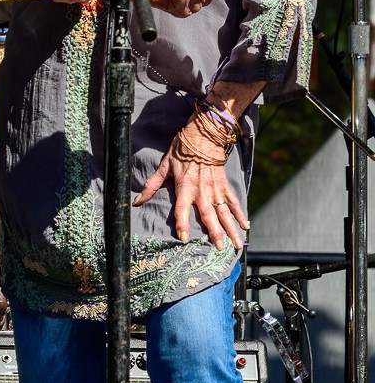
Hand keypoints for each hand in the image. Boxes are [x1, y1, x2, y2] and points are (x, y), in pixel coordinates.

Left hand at [134, 120, 248, 249]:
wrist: (204, 134)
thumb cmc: (182, 149)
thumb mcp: (165, 166)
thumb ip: (152, 185)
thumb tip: (137, 200)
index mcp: (185, 186)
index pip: (182, 209)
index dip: (182, 224)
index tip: (184, 238)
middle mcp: (202, 191)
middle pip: (209, 215)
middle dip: (215, 233)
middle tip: (220, 248)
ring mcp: (215, 189)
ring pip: (225, 212)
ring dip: (231, 229)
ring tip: (237, 244)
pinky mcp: (224, 185)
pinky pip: (233, 202)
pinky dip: (240, 214)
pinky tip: (245, 226)